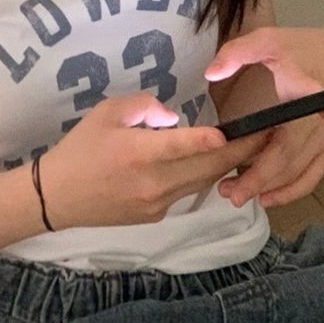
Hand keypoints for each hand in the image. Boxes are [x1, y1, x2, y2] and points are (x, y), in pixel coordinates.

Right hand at [38, 93, 274, 229]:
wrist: (56, 198)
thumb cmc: (79, 149)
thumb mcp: (106, 113)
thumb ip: (143, 107)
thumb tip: (173, 118)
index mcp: (139, 153)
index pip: (182, 146)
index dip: (210, 141)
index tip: (233, 133)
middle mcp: (154, 182)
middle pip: (207, 168)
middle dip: (239, 151)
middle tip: (267, 133)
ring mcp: (158, 203)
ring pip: (203, 182)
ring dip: (227, 166)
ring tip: (252, 147)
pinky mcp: (157, 215)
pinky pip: (187, 192)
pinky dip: (202, 176)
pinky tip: (212, 164)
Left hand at [204, 26, 323, 208]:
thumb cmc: (306, 49)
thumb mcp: (270, 39)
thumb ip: (239, 52)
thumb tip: (211, 74)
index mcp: (306, 94)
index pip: (294, 116)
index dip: (286, 128)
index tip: (250, 158)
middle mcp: (320, 123)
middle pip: (288, 158)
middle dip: (257, 178)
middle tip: (225, 190)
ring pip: (297, 172)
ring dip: (269, 188)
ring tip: (236, 195)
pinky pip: (312, 176)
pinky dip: (291, 191)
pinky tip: (268, 198)